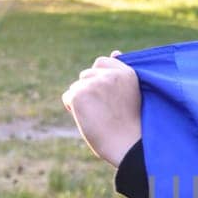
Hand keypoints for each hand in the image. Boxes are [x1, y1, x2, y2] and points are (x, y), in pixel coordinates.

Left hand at [62, 50, 142, 166]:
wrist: (127, 146)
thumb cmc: (129, 124)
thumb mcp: (129, 92)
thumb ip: (119, 73)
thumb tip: (115, 51)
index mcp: (127, 72)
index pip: (101, 62)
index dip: (99, 78)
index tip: (107, 96)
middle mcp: (110, 74)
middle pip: (85, 75)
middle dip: (89, 90)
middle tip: (103, 111)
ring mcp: (94, 83)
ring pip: (76, 87)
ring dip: (81, 100)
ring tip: (98, 117)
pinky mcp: (79, 94)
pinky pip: (67, 97)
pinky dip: (72, 109)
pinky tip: (88, 119)